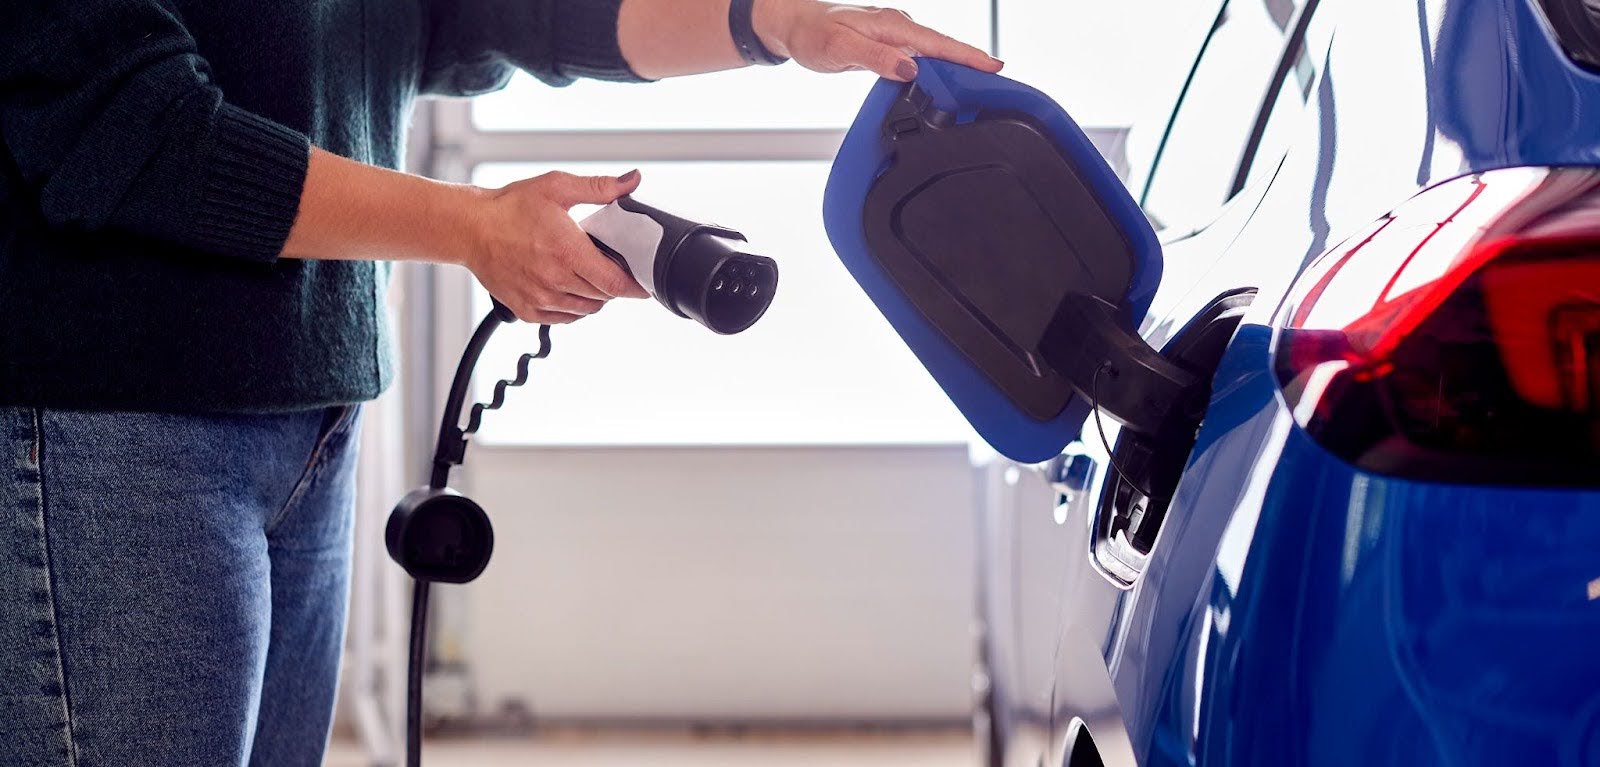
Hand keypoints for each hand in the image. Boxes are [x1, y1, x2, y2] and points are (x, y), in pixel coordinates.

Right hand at [467, 170, 650, 324]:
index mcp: (568, 253)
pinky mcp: (528, 311)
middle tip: (608, 265)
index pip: (615, 283)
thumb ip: (599, 187)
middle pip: (604, 297)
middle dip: (613, 283)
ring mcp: (541, 299)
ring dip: (594, 295)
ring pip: (587, 310)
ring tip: (585, 273)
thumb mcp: (557, 187)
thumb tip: (632, 180)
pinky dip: (574, 306)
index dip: (635, 285)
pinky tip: (567, 285)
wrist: (470, 228)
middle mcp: (556, 281)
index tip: (643, 281)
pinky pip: (565, 318)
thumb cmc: (511, 207)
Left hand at [753, 0, 1002, 81]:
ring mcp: (896, 36)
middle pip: (945, 48)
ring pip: (935, 53)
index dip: (968, 56)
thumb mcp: (841, 48)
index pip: (939, 43)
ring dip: (957, 68)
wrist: (795, 25)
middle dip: (973, 63)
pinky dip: (938, 69)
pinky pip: (922, 57)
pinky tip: (946, 82)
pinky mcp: (891, 46)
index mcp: (893, 25)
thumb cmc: (814, 33)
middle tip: (999, 83)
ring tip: (982, 87)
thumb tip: (909, 69)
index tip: (994, 67)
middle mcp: (899, 27)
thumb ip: (876, 58)